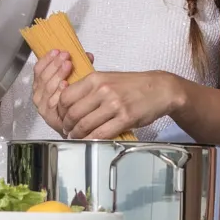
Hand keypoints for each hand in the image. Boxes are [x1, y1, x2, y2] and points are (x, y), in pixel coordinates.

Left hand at [48, 65, 179, 139]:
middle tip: (67, 131)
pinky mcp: (125, 118)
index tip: (61, 118)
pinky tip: (90, 141)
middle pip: (73, 113)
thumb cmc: (133, 85)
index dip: (60, 111)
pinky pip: (101, 133)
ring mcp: (114, 104)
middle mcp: (103, 90)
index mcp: (95, 79)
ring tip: (77, 137)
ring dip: (77, 135)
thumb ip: (88, 89)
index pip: (66, 97)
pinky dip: (92, 140)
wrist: (160, 88)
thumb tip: (67, 103)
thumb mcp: (108, 78)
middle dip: (67, 126)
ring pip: (85, 125)